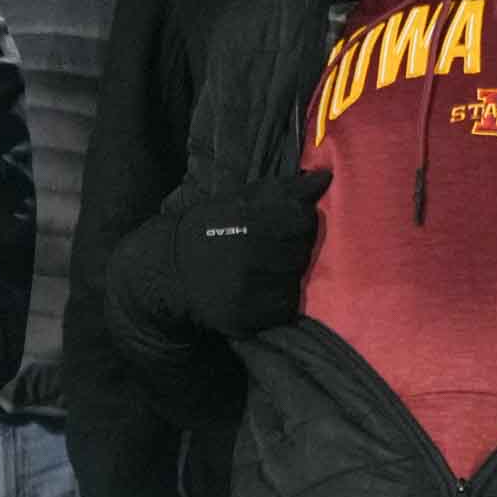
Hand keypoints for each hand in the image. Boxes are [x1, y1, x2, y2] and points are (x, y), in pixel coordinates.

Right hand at [127, 170, 331, 338]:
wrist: (171, 271)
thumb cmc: (211, 228)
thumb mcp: (240, 200)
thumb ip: (284, 190)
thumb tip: (326, 177)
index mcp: (244, 220)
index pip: (302, 218)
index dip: (302, 219)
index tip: (291, 221)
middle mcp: (246, 256)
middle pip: (302, 251)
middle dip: (295, 247)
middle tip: (276, 246)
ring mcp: (246, 291)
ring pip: (296, 280)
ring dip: (289, 274)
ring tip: (268, 268)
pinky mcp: (245, 318)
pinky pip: (285, 307)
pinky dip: (281, 298)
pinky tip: (264, 288)